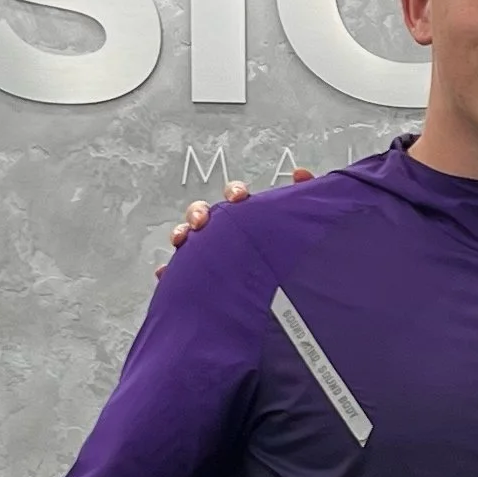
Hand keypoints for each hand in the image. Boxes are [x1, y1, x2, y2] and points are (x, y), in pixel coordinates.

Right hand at [161, 166, 313, 269]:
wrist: (302, 303)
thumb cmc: (302, 262)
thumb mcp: (312, 227)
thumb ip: (308, 197)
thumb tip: (299, 173)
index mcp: (252, 219)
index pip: (238, 198)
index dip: (234, 193)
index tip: (238, 199)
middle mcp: (230, 235)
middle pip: (206, 214)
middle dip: (199, 212)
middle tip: (202, 221)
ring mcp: (217, 257)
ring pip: (190, 239)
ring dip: (182, 234)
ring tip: (182, 240)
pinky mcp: (208, 283)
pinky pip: (181, 274)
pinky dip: (169, 271)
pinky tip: (165, 272)